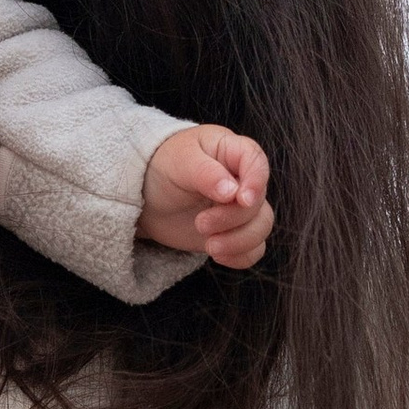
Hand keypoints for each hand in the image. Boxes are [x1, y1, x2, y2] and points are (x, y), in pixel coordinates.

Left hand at [141, 124, 273, 269]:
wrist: (147, 196)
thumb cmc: (163, 167)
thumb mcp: (179, 162)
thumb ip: (206, 173)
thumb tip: (232, 192)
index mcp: (231, 151)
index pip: (257, 162)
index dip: (256, 181)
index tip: (241, 200)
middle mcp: (242, 179)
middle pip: (258, 202)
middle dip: (232, 218)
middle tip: (200, 223)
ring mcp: (239, 207)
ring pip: (261, 227)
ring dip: (239, 241)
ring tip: (210, 246)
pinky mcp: (234, 231)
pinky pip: (253, 248)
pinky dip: (240, 256)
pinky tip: (218, 255)